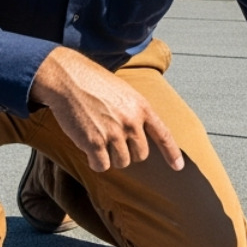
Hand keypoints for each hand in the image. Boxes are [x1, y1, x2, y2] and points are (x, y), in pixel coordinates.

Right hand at [30, 46, 184, 172]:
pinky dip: (95, 162)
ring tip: (98, 138)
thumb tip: (141, 136)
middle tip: (111, 138)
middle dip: (127, 152)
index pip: (163, 135)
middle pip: (140, 155)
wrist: (68, 79)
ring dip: (110, 156)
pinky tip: (88, 149)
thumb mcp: (124, 92)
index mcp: (142, 107)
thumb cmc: (94, 84)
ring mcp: (114, 133)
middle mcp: (131, 121)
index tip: (178, 167)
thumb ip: (135, 113)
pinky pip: (101, 166)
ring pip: (121, 162)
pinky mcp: (94, 142)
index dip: (172, 153)